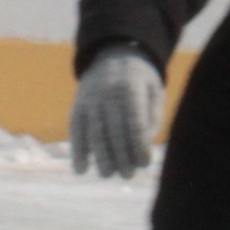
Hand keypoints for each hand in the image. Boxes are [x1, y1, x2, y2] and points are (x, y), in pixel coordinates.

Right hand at [68, 49, 163, 177]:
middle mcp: (107, 92)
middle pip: (113, 129)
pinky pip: (75, 130)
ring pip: (93, 131)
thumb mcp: (153, 93)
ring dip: (100, 156)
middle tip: (128, 174)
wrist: (113, 55)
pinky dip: (77, 150)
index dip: (139, 144)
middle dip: (121, 155)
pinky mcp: (77, 106)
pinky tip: (81, 169)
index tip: (145, 163)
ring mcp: (89, 99)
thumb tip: (142, 150)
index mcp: (131, 87)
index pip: (135, 121)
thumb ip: (151, 120)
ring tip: (108, 174)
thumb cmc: (140, 83)